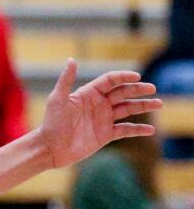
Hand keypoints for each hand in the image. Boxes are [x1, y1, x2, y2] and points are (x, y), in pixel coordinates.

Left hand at [37, 58, 161, 168]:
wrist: (49, 148)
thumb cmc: (51, 123)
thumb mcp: (58, 100)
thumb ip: (66, 80)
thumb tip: (71, 59)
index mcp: (89, 94)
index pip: (110, 80)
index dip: (123, 77)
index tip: (136, 76)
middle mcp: (98, 104)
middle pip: (123, 93)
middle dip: (138, 89)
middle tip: (152, 89)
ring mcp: (103, 119)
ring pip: (128, 109)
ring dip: (143, 106)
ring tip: (159, 103)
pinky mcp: (105, 135)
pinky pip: (126, 130)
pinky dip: (138, 130)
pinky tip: (151, 130)